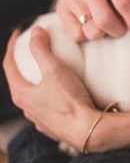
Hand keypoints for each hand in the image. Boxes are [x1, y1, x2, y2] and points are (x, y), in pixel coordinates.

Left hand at [3, 28, 97, 148]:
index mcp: (22, 94)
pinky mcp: (54, 127)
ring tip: (48, 74)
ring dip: (37, 83)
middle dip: (24, 65)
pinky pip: (47, 108)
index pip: (9, 65)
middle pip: (19, 81)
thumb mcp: (54, 70)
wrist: (87, 130)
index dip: (12, 47)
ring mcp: (40, 119)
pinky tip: (60, 95)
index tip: (19, 34)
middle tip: (33, 52)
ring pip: (33, 97)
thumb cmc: (70, 101)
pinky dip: (49, 97)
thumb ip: (42, 49)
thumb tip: (35, 32)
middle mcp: (27, 109)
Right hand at [56, 0, 129, 40]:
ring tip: (107, 25)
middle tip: (123, 29)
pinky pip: (77, 35)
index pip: (123, 2)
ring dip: (104, 34)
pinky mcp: (60, 9)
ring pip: (91, 31)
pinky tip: (92, 25)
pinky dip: (88, 35)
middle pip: (105, 20)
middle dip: (119, 31)